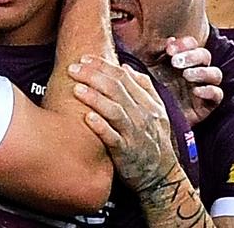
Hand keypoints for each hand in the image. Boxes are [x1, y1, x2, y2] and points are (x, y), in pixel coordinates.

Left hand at [68, 55, 178, 192]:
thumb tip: (124, 67)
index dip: (102, 66)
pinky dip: (101, 127)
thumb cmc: (152, 139)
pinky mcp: (126, 153)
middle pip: (116, 89)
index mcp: (147, 102)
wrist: (161, 175)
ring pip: (115, 111)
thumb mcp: (156, 111)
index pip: (123, 77)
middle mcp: (142, 115)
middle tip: (73, 68)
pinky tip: (87, 118)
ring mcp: (134, 134)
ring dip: (94, 98)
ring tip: (76, 89)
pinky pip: (113, 138)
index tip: (84, 58)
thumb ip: (143, 87)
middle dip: (93, 76)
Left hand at [149, 36, 221, 125]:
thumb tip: (168, 39)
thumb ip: (153, 54)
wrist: (148, 123)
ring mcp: (201, 88)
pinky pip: (217, 95)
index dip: (184, 44)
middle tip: (176, 62)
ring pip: (215, 73)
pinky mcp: (206, 106)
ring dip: (202, 71)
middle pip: (204, 55)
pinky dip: (209, 91)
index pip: (191, 44)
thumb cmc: (146, 93)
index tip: (169, 49)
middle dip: (192, 55)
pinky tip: (197, 91)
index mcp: (180, 60)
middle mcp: (193, 71)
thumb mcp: (145, 70)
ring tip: (186, 75)